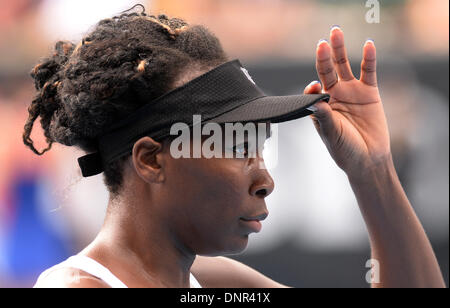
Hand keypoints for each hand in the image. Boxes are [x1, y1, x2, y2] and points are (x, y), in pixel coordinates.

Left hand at [304, 26, 391, 176]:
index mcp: (320, 105)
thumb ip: (323, 115)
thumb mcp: (330, 133)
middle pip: (326, 69)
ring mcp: (351, 91)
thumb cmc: (344, 150)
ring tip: (336, 32)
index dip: (313, 86)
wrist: (368, 160)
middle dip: (323, 55)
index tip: (316, 87)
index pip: (313, 89)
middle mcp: (333, 95)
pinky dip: (368, 58)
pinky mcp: (369, 92)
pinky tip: (368, 44)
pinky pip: (368, 71)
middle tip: (321, 41)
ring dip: (340, 49)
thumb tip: (315, 95)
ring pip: (343, 65)